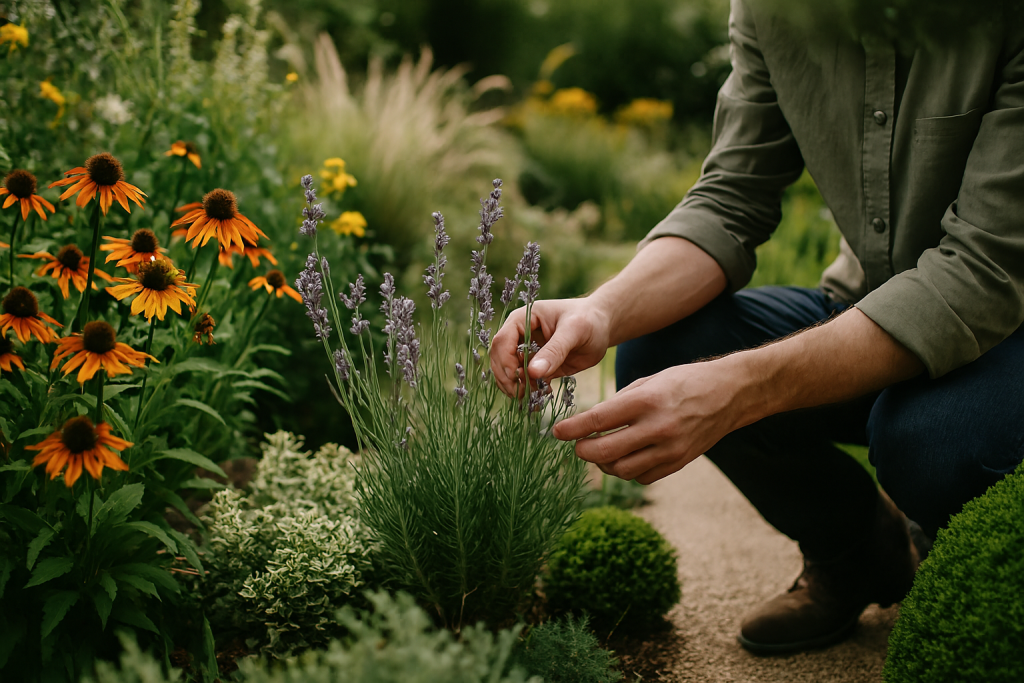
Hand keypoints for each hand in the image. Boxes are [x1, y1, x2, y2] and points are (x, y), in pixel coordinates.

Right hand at [490, 298, 611, 397]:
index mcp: (523, 319)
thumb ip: (555, 350)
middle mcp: (519, 335)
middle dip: (508, 378)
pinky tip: (543, 396)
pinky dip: (528, 392)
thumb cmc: (589, 320)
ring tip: (535, 397)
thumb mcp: (574, 331)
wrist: (601, 327)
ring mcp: (526, 352)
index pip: (501, 341)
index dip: (504, 361)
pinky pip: (524, 382)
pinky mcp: (536, 367)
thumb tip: (533, 372)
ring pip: (508, 373)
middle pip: (499, 359)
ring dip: (516, 388)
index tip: (517, 378)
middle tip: (523, 394)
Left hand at [552, 358, 755, 484]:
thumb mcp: (649, 380)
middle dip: (583, 451)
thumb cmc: (684, 382)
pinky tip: (627, 456)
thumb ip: (620, 403)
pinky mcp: (679, 463)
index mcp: (646, 400)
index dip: (572, 429)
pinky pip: (642, 477)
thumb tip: (591, 424)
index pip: (598, 421)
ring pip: (621, 470)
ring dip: (604, 463)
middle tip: (577, 445)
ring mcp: (670, 449)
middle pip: (605, 452)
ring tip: (601, 450)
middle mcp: (657, 427)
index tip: (557, 432)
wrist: (729, 394)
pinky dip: (628, 470)